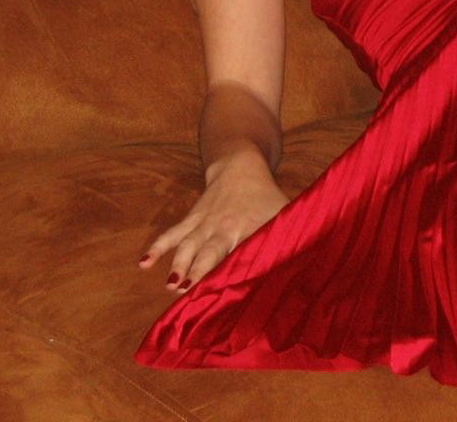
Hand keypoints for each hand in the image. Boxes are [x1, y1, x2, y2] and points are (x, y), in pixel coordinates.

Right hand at [138, 152, 289, 295]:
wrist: (239, 164)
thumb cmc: (267, 196)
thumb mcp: (284, 212)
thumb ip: (294, 235)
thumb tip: (313, 257)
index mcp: (249, 228)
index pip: (242, 254)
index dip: (236, 272)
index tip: (229, 293)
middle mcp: (224, 227)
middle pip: (210, 251)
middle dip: (201, 271)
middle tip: (191, 293)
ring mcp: (204, 222)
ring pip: (188, 244)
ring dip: (179, 263)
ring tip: (171, 286)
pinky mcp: (191, 218)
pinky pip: (172, 233)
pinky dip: (158, 247)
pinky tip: (143, 264)